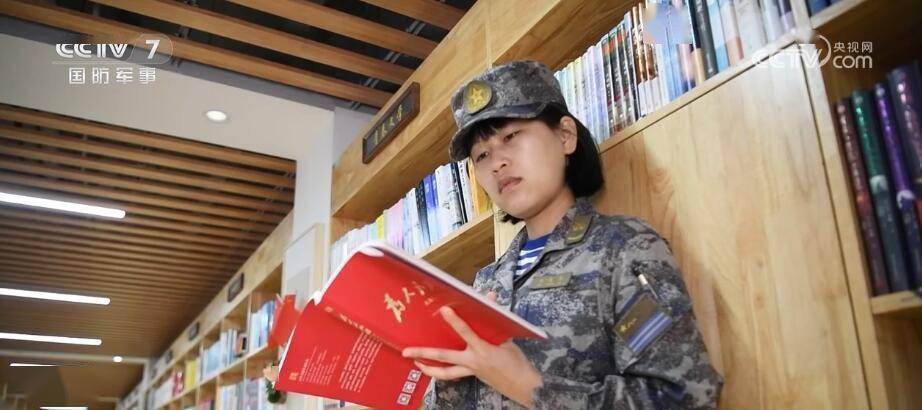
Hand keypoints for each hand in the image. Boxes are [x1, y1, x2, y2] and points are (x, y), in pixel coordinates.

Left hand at [402, 292, 542, 407]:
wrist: (523, 385)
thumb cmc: (517, 362)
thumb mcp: (508, 339)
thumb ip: (496, 318)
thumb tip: (489, 297)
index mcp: (483, 349)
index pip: (466, 332)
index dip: (454, 321)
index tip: (444, 310)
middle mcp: (472, 361)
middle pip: (443, 357)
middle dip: (423, 354)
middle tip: (406, 352)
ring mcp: (470, 370)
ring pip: (445, 372)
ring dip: (429, 369)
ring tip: (416, 364)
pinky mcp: (472, 375)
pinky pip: (454, 374)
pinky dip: (444, 371)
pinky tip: (435, 367)